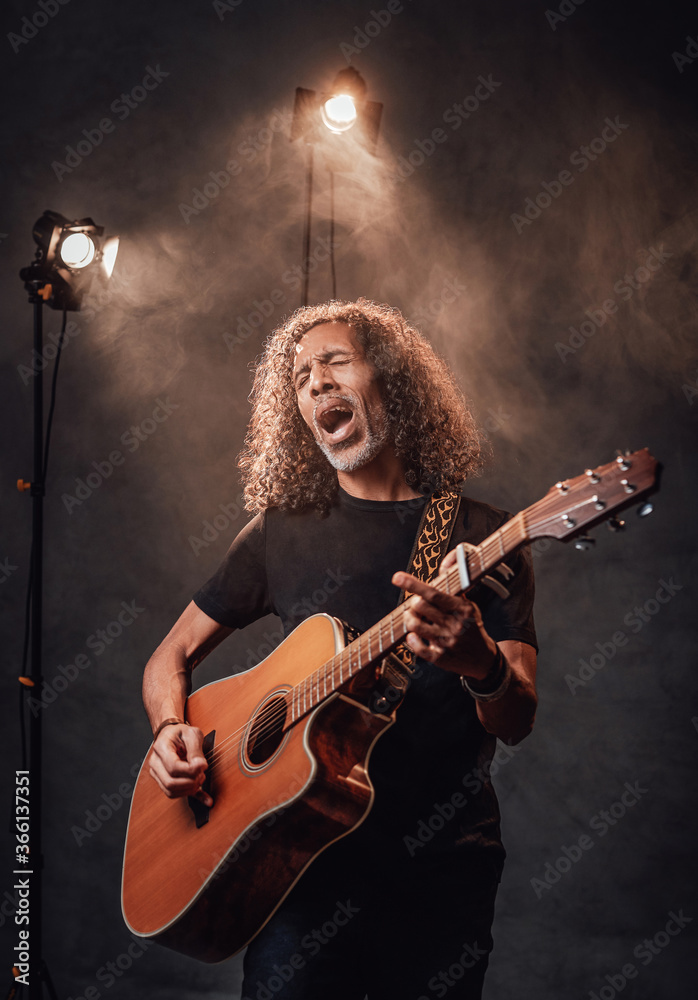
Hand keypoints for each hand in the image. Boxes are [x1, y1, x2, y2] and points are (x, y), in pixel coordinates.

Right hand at [149, 722, 212, 806]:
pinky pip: (174, 795)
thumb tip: (200, 766)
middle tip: (202, 773)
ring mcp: (157, 774)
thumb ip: (196, 750)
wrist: (172, 735)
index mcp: (161, 747)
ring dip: (190, 789)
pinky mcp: (163, 781)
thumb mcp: (192, 734)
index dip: (191, 770)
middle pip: (170, 782)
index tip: (204, 765)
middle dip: (191, 782)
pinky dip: (192, 796)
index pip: (173, 767)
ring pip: (171, 791)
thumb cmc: (182, 733)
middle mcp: (155, 762)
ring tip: (200, 777)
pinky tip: (206, 798)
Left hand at [392, 557, 497, 678]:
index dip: (413, 584)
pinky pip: (417, 647)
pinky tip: (414, 636)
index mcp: (463, 609)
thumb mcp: (468, 604)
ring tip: (414, 619)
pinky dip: (411, 639)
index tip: (397, 577)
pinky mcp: (441, 658)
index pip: (434, 593)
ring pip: (415, 625)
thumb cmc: (471, 627)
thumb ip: (454, 584)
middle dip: (413, 604)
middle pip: (420, 606)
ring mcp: (448, 642)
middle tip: (416, 606)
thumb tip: (449, 558)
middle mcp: (455, 625)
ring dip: (409, 619)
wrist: (483, 659)